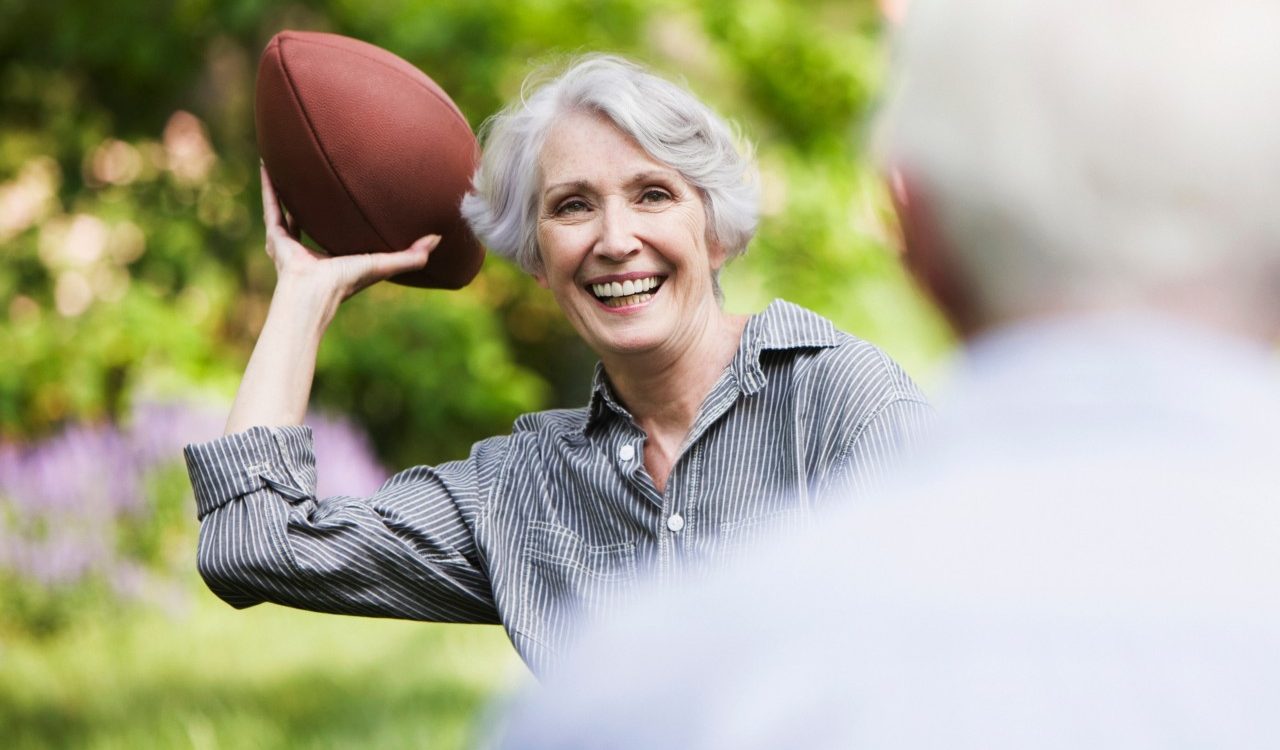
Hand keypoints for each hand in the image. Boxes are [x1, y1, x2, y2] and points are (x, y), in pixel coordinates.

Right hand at [260, 164, 438, 301]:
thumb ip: (412, 256)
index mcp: (334, 256)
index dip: (347, 216)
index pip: (340, 231)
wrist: (314, 292)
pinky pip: (272, 205)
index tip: (352, 196)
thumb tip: (438, 240)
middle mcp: (309, 248)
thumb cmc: (347, 282)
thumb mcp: (384, 264)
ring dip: (289, 188)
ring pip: (288, 208)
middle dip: (314, 199)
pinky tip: (270, 163)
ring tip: (288, 163)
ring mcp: (289, 242)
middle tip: (319, 174)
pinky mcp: (275, 235)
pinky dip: (270, 185)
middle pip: (312, 216)